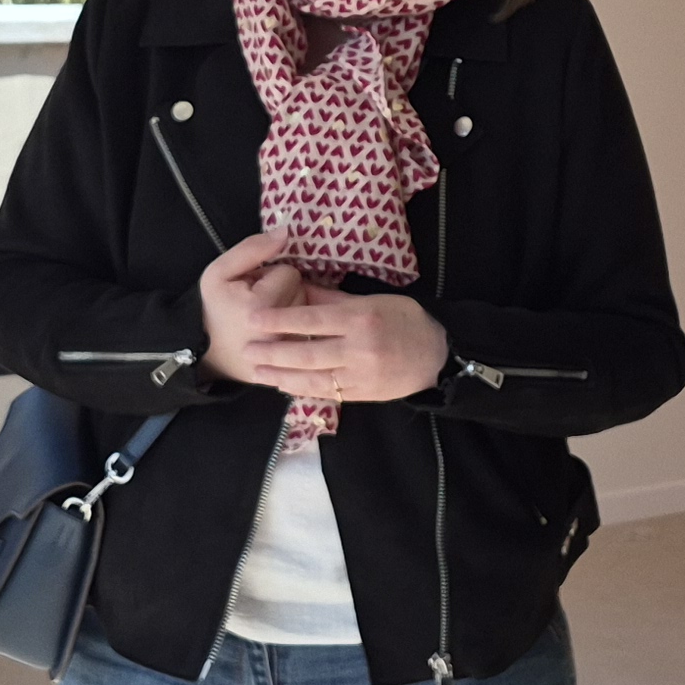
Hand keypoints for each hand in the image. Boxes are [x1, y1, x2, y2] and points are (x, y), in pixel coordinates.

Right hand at [196, 231, 309, 386]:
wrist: (199, 354)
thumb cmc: (210, 309)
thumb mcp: (218, 272)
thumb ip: (253, 248)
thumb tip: (286, 232)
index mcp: (263, 307)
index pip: (290, 273)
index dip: (270, 276)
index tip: (252, 289)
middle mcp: (280, 332)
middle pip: (302, 292)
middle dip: (282, 293)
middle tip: (257, 303)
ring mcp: (288, 354)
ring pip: (307, 313)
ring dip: (289, 311)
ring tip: (265, 319)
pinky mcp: (293, 365)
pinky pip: (307, 335)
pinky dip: (295, 332)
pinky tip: (276, 335)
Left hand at [240, 289, 450, 405]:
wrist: (437, 355)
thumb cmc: (404, 319)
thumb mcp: (373, 300)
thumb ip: (335, 300)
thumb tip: (300, 290)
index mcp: (360, 318)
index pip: (312, 319)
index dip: (280, 320)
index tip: (254, 318)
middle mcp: (359, 348)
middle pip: (307, 352)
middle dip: (273, 352)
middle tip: (246, 349)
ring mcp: (361, 375)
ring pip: (313, 377)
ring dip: (281, 375)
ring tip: (258, 370)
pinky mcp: (363, 394)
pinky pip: (327, 392)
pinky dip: (302, 389)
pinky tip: (284, 384)